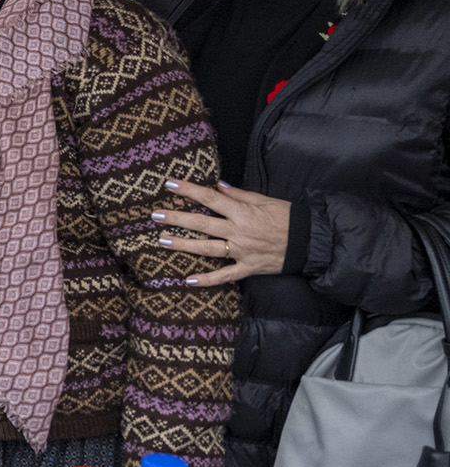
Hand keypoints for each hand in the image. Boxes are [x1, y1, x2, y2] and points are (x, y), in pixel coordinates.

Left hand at [154, 179, 291, 285]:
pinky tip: (187, 281)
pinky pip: (225, 276)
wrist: (311, 242)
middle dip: (177, 219)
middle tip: (155, 215)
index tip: (169, 185)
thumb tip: (218, 186)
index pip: (211, 199)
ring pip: (208, 249)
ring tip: (162, 241)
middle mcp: (239, 232)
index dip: (189, 191)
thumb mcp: (266, 200)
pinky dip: (207, 280)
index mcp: (243, 212)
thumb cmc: (289, 217)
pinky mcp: (248, 268)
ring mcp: (242, 252)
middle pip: (202, 224)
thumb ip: (240, 194)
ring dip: (183, 245)